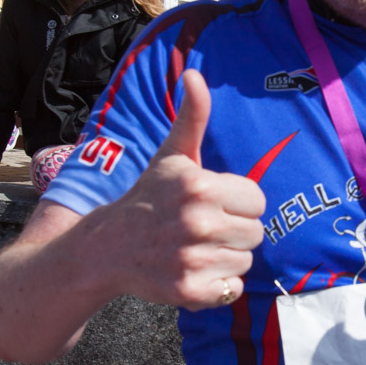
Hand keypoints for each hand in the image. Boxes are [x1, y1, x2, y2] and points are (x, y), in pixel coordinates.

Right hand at [86, 68, 265, 309]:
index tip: (213, 204)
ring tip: (196, 248)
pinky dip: (219, 286)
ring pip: (245, 262)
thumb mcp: (172, 155)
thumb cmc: (149, 197)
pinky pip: (232, 289)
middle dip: (234, 231)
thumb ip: (192, 117)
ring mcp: (192, 259)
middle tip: (202, 228)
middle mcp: (197, 223)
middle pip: (256, 233)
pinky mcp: (188, 291)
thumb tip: (194, 73)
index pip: (258, 201)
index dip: (239, 203)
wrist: (107, 248)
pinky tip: (194, 270)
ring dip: (226, 258)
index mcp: (200, 187)